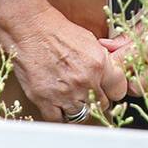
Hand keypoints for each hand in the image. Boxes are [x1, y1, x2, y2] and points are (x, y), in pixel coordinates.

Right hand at [0, 0, 127, 122]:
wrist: (28, 28)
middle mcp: (85, 81)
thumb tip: (109, 76)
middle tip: (85, 90)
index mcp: (99, 64)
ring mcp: (65, 93)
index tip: (107, 89)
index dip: (112, 89)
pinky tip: (57, 103)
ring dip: (76, 107)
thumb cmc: (56, 29)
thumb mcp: (89, 40)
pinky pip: (59, 119)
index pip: (118, 90)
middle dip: (95, 98)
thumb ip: (102, 61)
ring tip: (70, 96)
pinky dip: (58, 113)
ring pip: (81, 114)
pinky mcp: (45, 100)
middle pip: (101, 105)